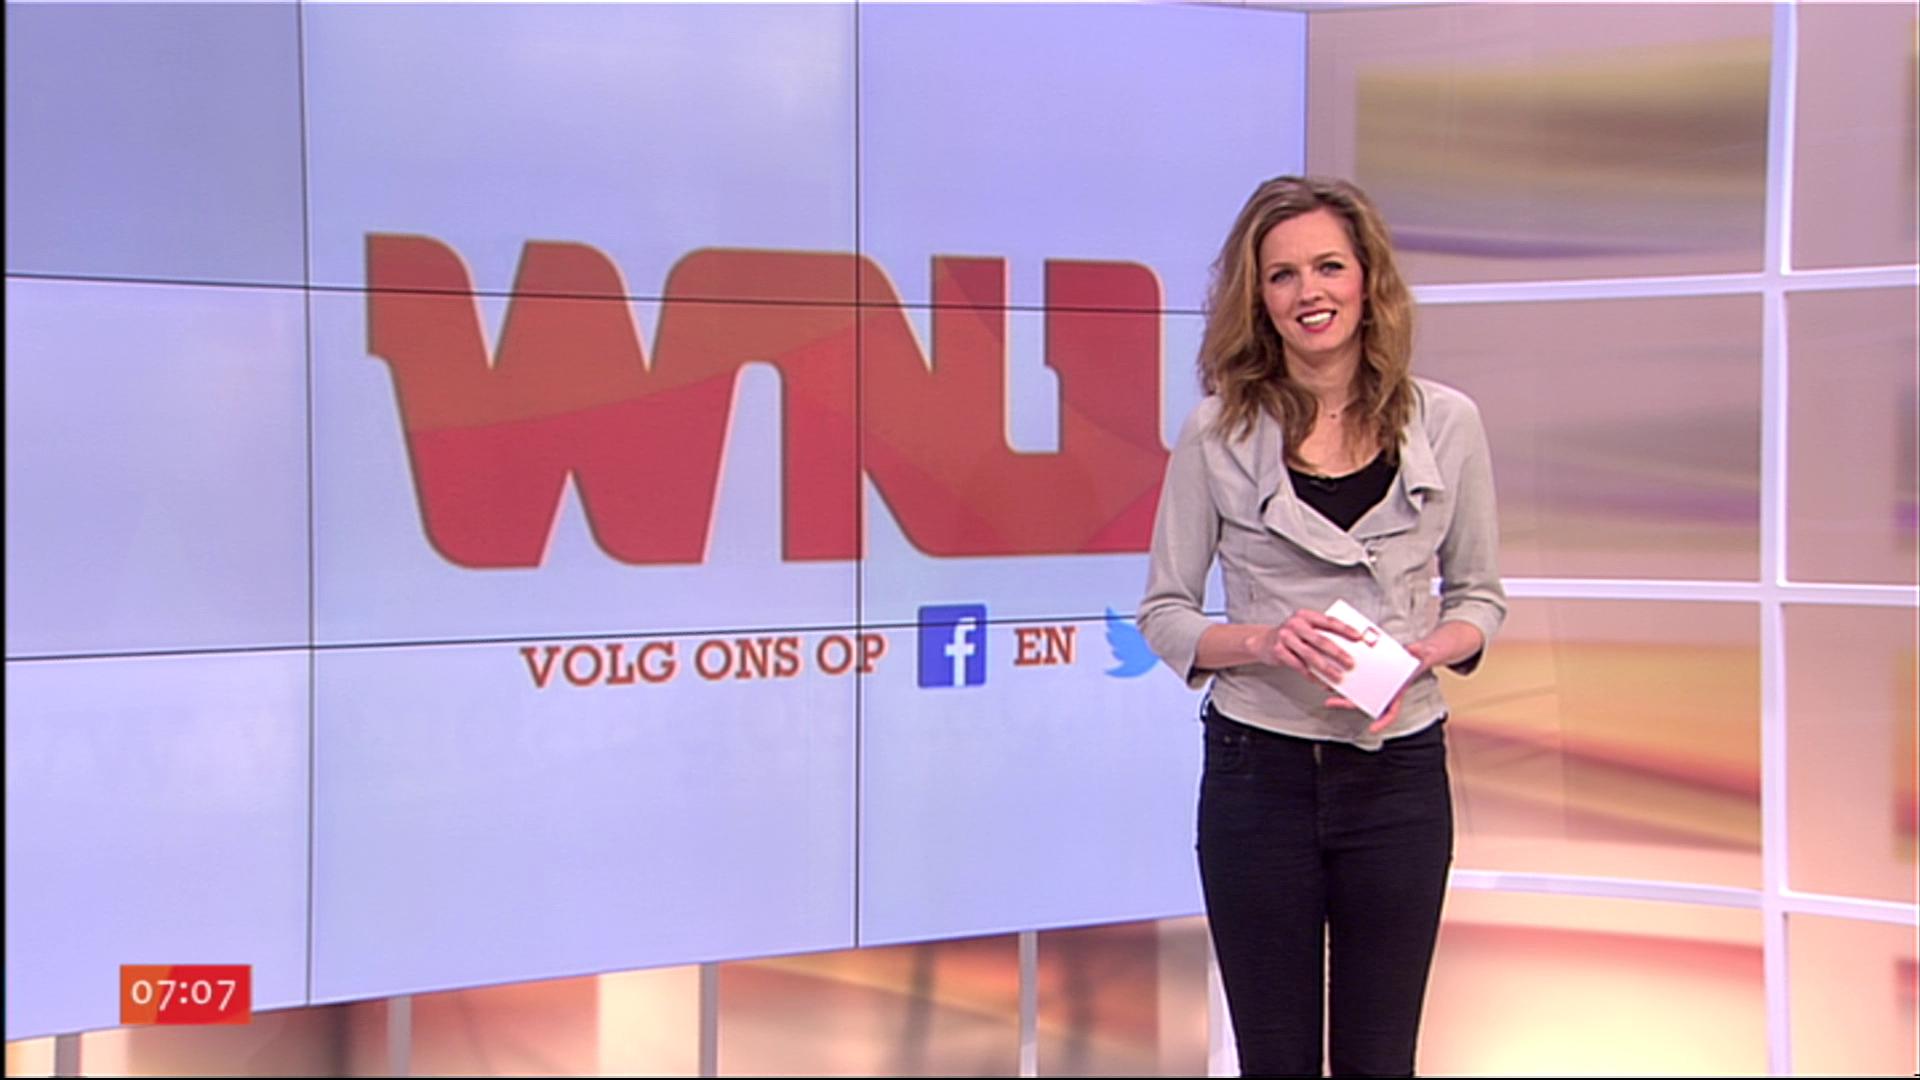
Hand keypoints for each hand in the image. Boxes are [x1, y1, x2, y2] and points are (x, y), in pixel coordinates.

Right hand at [1245, 609, 1361, 684]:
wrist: (1262, 641)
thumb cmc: (1290, 636)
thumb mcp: (1304, 628)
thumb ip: (1322, 632)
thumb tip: (1348, 646)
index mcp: (1305, 615)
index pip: (1329, 621)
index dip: (1345, 629)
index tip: (1359, 638)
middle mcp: (1295, 624)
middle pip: (1321, 640)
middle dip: (1338, 653)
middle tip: (1350, 663)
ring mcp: (1285, 637)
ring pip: (1310, 655)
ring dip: (1326, 668)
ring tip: (1338, 677)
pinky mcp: (1278, 651)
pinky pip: (1299, 667)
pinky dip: (1312, 676)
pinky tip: (1321, 682)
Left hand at [1326, 638, 1438, 733]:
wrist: (1416, 652)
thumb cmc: (1418, 657)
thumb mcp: (1420, 654)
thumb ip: (1418, 652)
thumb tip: (1416, 649)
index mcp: (1397, 691)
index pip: (1391, 711)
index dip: (1383, 722)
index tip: (1373, 730)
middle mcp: (1384, 690)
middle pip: (1365, 702)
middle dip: (1347, 704)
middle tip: (1331, 702)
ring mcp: (1376, 684)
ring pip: (1358, 693)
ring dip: (1342, 694)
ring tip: (1326, 691)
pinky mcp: (1369, 675)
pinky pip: (1356, 681)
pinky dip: (1346, 681)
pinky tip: (1332, 677)